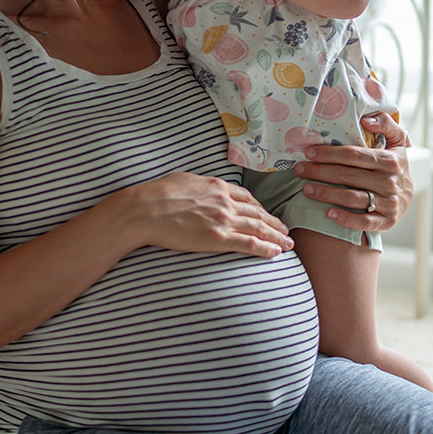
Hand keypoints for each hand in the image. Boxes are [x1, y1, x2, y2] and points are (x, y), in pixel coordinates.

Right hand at [116, 171, 293, 257]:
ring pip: (259, 227)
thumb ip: (200, 186)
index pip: (247, 197)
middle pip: (258, 213)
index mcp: (217, 186)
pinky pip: (249, 243)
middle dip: (275, 223)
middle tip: (286, 231)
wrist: (145, 209)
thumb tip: (202, 188)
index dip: (261, 208)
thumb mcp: (183, 180)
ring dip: (277, 236)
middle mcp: (225, 201)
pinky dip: (265, 248)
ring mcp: (223, 219)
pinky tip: (275, 253)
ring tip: (288, 243)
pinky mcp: (218, 238)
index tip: (267, 215)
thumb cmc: (156, 194)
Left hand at [294, 113, 411, 231]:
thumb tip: (367, 119)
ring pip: (352, 198)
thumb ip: (386, 123)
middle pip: (348, 175)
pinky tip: (329, 213)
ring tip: (306, 189)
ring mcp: (389, 203)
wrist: (408, 196)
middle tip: (299, 170)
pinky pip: (364, 222)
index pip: (354, 155)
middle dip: (320, 172)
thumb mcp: (397, 141)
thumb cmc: (394, 164)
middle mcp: (390, 182)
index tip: (309, 152)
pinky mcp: (387, 221)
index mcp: (390, 160)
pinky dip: (346, 219)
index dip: (329, 153)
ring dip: (326, 194)